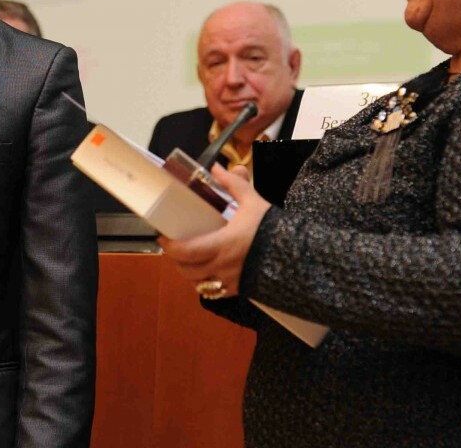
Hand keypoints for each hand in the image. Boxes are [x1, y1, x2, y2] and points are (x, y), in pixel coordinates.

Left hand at [159, 164, 271, 298]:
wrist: (297, 255)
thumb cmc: (272, 228)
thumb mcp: (253, 202)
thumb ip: (233, 184)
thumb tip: (217, 168)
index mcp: (223, 244)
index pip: (186, 251)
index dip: (170, 246)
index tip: (163, 237)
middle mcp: (222, 266)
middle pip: (186, 270)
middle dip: (176, 260)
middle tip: (174, 246)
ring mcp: (229, 281)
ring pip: (197, 283)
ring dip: (188, 273)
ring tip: (188, 259)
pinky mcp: (237, 290)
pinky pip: (212, 291)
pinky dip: (204, 283)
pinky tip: (206, 272)